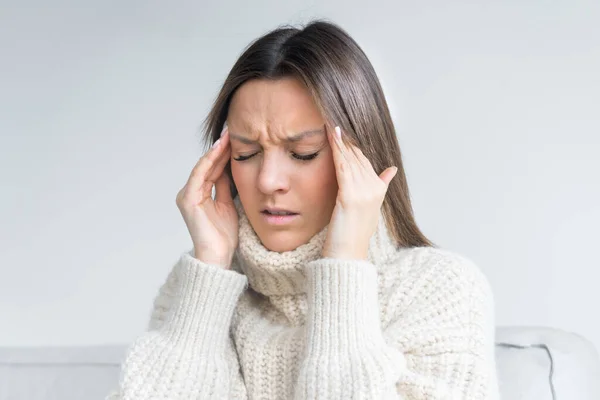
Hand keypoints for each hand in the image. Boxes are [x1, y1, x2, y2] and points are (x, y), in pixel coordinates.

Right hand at [175, 125, 237, 267]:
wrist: (218, 257)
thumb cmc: (225, 237)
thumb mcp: (230, 205)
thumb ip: (228, 188)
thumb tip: (235, 169)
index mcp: (200, 194)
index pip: (214, 169)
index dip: (225, 154)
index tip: (238, 139)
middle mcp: (191, 192)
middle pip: (209, 165)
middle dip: (222, 148)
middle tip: (234, 130)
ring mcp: (188, 195)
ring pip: (204, 166)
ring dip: (216, 150)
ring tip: (229, 135)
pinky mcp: (188, 199)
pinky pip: (200, 175)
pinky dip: (209, 160)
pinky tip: (220, 149)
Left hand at [322, 126, 397, 259]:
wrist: (347, 254)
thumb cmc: (353, 235)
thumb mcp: (370, 209)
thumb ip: (380, 186)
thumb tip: (391, 170)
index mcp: (379, 190)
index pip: (365, 160)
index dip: (353, 145)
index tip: (343, 129)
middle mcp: (374, 188)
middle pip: (358, 156)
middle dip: (347, 138)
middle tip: (335, 119)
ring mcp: (363, 191)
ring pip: (350, 157)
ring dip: (341, 139)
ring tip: (332, 122)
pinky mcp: (350, 194)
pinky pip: (342, 165)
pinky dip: (337, 148)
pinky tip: (332, 135)